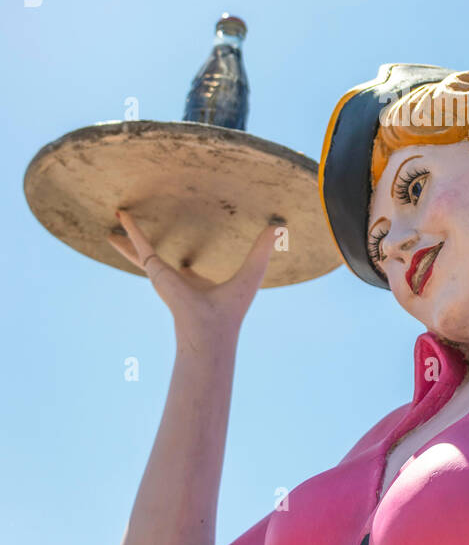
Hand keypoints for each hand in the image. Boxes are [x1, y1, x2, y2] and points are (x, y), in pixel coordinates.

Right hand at [107, 209, 276, 349]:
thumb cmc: (231, 308)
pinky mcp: (155, 270)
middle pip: (155, 259)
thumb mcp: (252, 270)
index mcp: (194, 284)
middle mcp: (174, 280)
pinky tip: (122, 216)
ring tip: (112, 229)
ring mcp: (161, 275)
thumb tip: (280, 227)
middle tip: (130, 235)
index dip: (185, 262)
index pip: (186, 269)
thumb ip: (263, 249)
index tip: (185, 258)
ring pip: (140, 251)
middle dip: (143, 248)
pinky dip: (132, 230)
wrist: (211, 328)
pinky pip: (141, 244)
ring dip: (127, 239)